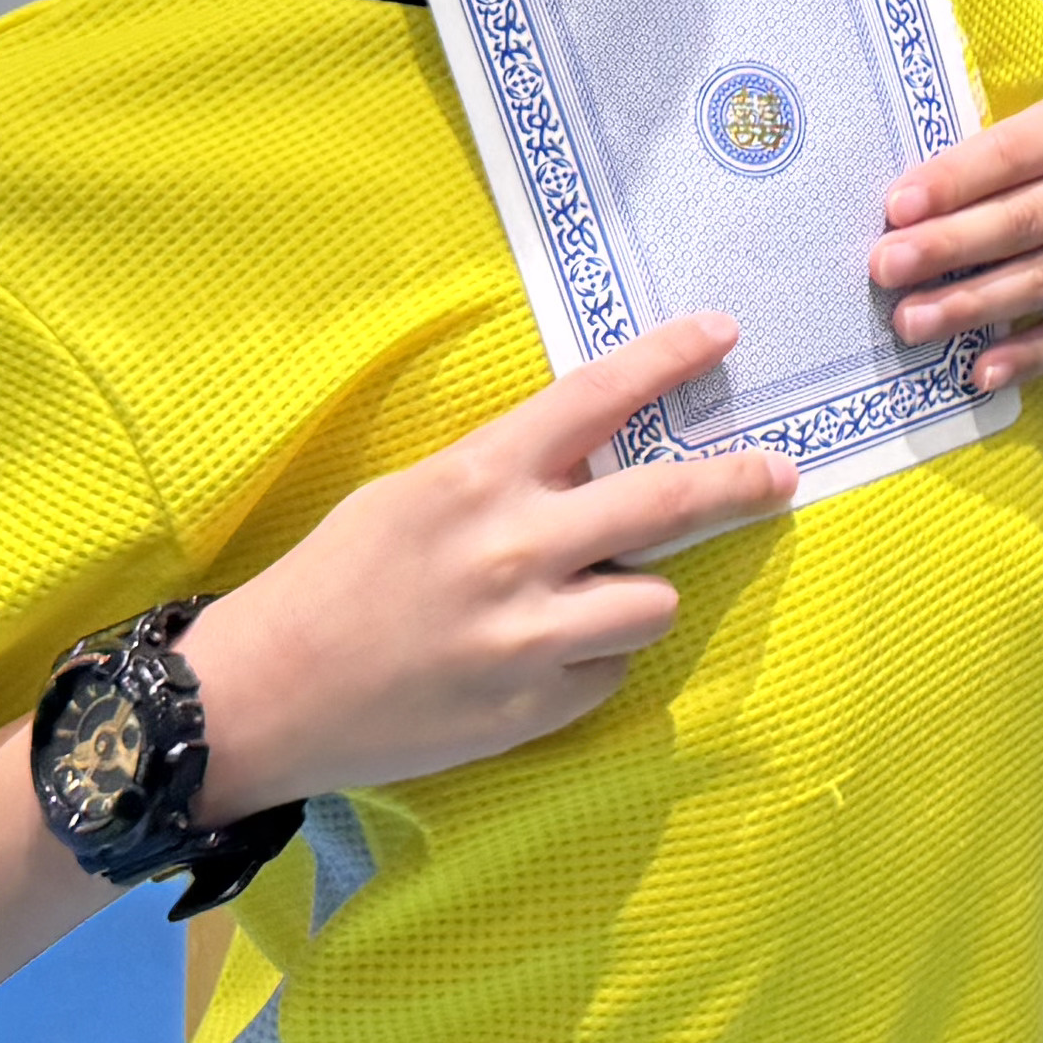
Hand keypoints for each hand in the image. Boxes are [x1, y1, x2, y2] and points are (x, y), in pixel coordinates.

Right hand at [183, 316, 789, 813]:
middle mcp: (517, 549)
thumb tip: (593, 463)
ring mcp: (529, 635)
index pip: (598, 397)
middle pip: (668, 500)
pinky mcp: (532, 708)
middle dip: (737, 484)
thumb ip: (505, 477)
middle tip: (778, 475)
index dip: (670, 358)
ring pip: (655, 599)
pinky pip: (607, 671)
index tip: (723, 334)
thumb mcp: (415, 495)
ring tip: (585, 601)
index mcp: (479, 477)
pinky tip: (530, 661)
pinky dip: (587, 661)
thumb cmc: (334, 579)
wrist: (264, 696)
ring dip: (635, 595)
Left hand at [870, 86, 1042, 389]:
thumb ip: (981, 167)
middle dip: (948, 246)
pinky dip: (1026, 356)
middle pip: (1026, 219)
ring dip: (971, 305)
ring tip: (911, 322)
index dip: (953, 181)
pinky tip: (978, 371)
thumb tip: (900, 219)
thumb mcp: (1034, 140)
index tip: (895, 209)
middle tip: (886, 268)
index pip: (1013, 152)